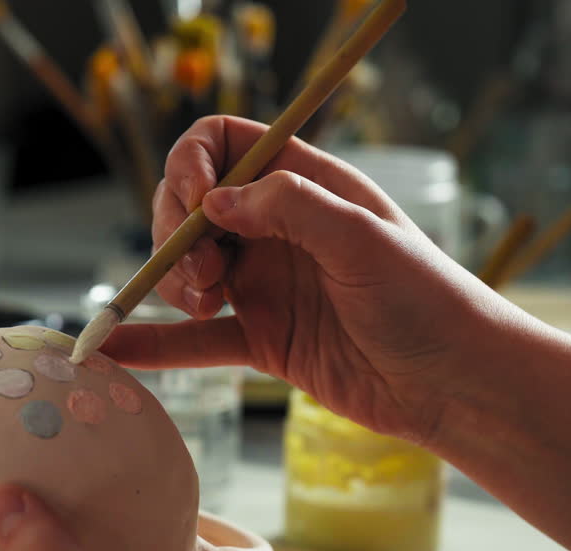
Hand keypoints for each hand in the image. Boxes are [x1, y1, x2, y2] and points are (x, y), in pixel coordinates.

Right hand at [101, 115, 498, 443]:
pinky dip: (157, 342)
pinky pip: (198, 340)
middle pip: (192, 208)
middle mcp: (278, 230)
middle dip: (176, 234)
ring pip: (188, 269)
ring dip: (174, 284)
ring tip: (206, 306)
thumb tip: (214, 202)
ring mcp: (267, 285)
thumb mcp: (363, 238)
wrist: (454, 383)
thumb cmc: (428, 299)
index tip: (196, 206)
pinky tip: (116, 347)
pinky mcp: (264, 340)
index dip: (194, 166)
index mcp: (306, 186)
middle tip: (205, 274)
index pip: (225, 145)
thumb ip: (289, 208)